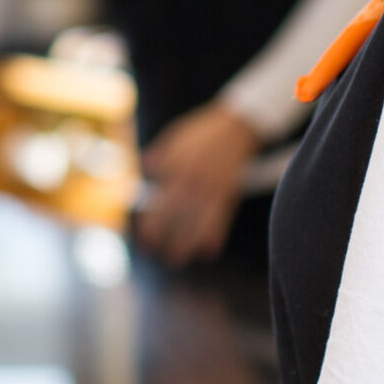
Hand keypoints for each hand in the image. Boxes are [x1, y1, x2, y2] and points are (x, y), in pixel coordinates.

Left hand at [135, 102, 257, 264]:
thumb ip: (160, 154)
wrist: (238, 124)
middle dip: (166, 233)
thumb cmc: (203, 131)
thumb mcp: (176, 136)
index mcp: (178, 166)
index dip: (152, 219)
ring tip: (180, 259)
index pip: (161, 198)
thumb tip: (147, 170)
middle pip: (177, 211)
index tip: (145, 237)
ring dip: (189, 241)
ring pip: (199, 219)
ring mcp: (213, 185)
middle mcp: (194, 178)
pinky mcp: (230, 191)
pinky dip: (216, 234)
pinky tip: (209, 251)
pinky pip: (222, 216)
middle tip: (157, 254)